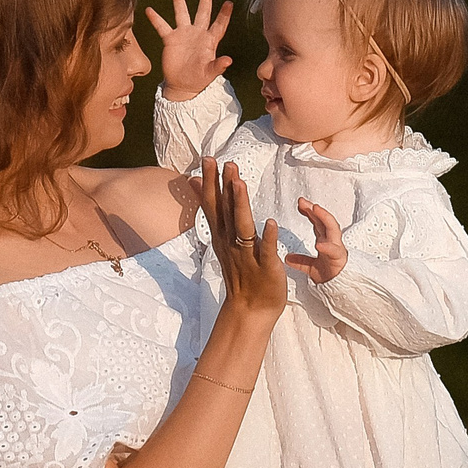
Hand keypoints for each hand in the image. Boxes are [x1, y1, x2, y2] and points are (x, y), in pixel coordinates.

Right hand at [146, 0, 232, 100]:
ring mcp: (183, 35)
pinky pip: (162, 26)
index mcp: (210, 41)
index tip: (229, 3)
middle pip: (202, 13)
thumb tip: (229, 60)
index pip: (219, 25)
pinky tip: (149, 9)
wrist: (182, 85)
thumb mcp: (209, 74)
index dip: (224, 14)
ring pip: (182, 14)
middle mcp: (197, 34)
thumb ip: (218, 66)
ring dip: (179, 0)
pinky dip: (156, 18)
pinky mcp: (170, 40)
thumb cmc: (199, 79)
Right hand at [199, 157, 287, 324]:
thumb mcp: (222, 239)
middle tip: (223, 162)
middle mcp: (231, 243)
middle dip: (223, 187)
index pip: (213, 204)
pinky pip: (265, 251)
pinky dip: (267, 237)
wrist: (251, 309)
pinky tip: (269, 222)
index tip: (209, 158)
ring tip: (239, 183)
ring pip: (242, 227)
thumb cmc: (241, 271)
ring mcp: (247, 256)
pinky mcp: (265, 268)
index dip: (211, 181)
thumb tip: (198, 184)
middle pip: (224, 211)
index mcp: (222, 236)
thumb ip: (214, 210)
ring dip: (240, 205)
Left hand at [284, 198, 347, 283]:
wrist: (340, 289)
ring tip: (315, 209)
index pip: (317, 222)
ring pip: (333, 229)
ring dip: (325, 218)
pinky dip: (327, 247)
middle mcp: (332, 241)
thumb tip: (287, 257)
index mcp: (325, 240)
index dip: (310, 212)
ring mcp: (337, 248)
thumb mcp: (311, 267)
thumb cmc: (330, 274)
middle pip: (325, 221)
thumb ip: (301, 261)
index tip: (300, 203)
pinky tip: (320, 244)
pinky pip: (334, 251)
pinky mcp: (339, 259)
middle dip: (316, 210)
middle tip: (304, 202)